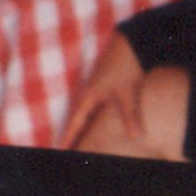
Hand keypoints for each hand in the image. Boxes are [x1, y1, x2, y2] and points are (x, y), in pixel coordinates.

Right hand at [59, 34, 148, 149]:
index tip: (58, 151)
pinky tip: (93, 127)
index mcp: (87, 98)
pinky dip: (90, 121)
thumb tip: (137, 137)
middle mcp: (87, 95)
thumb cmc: (126, 66)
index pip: (74, 125)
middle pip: (75, 122)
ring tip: (77, 145)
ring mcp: (94, 91)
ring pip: (84, 116)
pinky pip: (92, 111)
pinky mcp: (102, 89)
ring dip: (80, 129)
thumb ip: (130, 116)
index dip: (67, 139)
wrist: (131, 44)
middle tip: (64, 151)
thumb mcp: (128, 94)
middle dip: (71, 137)